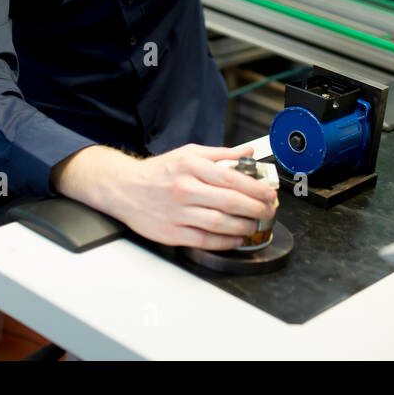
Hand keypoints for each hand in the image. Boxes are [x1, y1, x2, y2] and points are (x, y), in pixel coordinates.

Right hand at [62, 143, 277, 250]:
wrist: (124, 188)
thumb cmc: (158, 171)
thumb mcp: (188, 153)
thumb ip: (221, 154)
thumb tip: (249, 153)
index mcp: (191, 166)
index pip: (233, 178)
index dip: (257, 188)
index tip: (270, 193)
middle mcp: (185, 189)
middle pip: (230, 202)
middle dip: (256, 209)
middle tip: (268, 211)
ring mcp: (178, 213)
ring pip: (219, 224)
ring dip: (244, 227)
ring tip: (255, 226)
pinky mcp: (171, 233)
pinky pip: (204, 240)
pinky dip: (225, 242)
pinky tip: (236, 239)